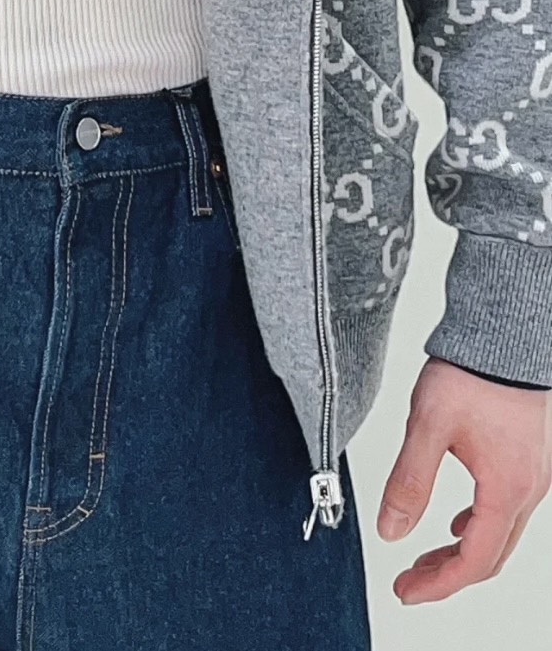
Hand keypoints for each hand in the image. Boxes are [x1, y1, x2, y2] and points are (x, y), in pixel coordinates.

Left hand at [377, 355, 551, 601]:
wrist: (505, 333)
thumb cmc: (473, 372)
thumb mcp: (428, 426)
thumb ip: (409, 480)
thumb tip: (390, 530)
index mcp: (506, 489)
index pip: (473, 561)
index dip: (438, 584)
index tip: (406, 591)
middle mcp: (528, 489)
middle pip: (490, 555)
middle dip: (448, 574)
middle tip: (410, 582)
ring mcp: (534, 475)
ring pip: (500, 533)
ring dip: (463, 551)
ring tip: (426, 557)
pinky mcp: (529, 458)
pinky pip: (507, 508)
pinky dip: (479, 525)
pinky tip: (457, 521)